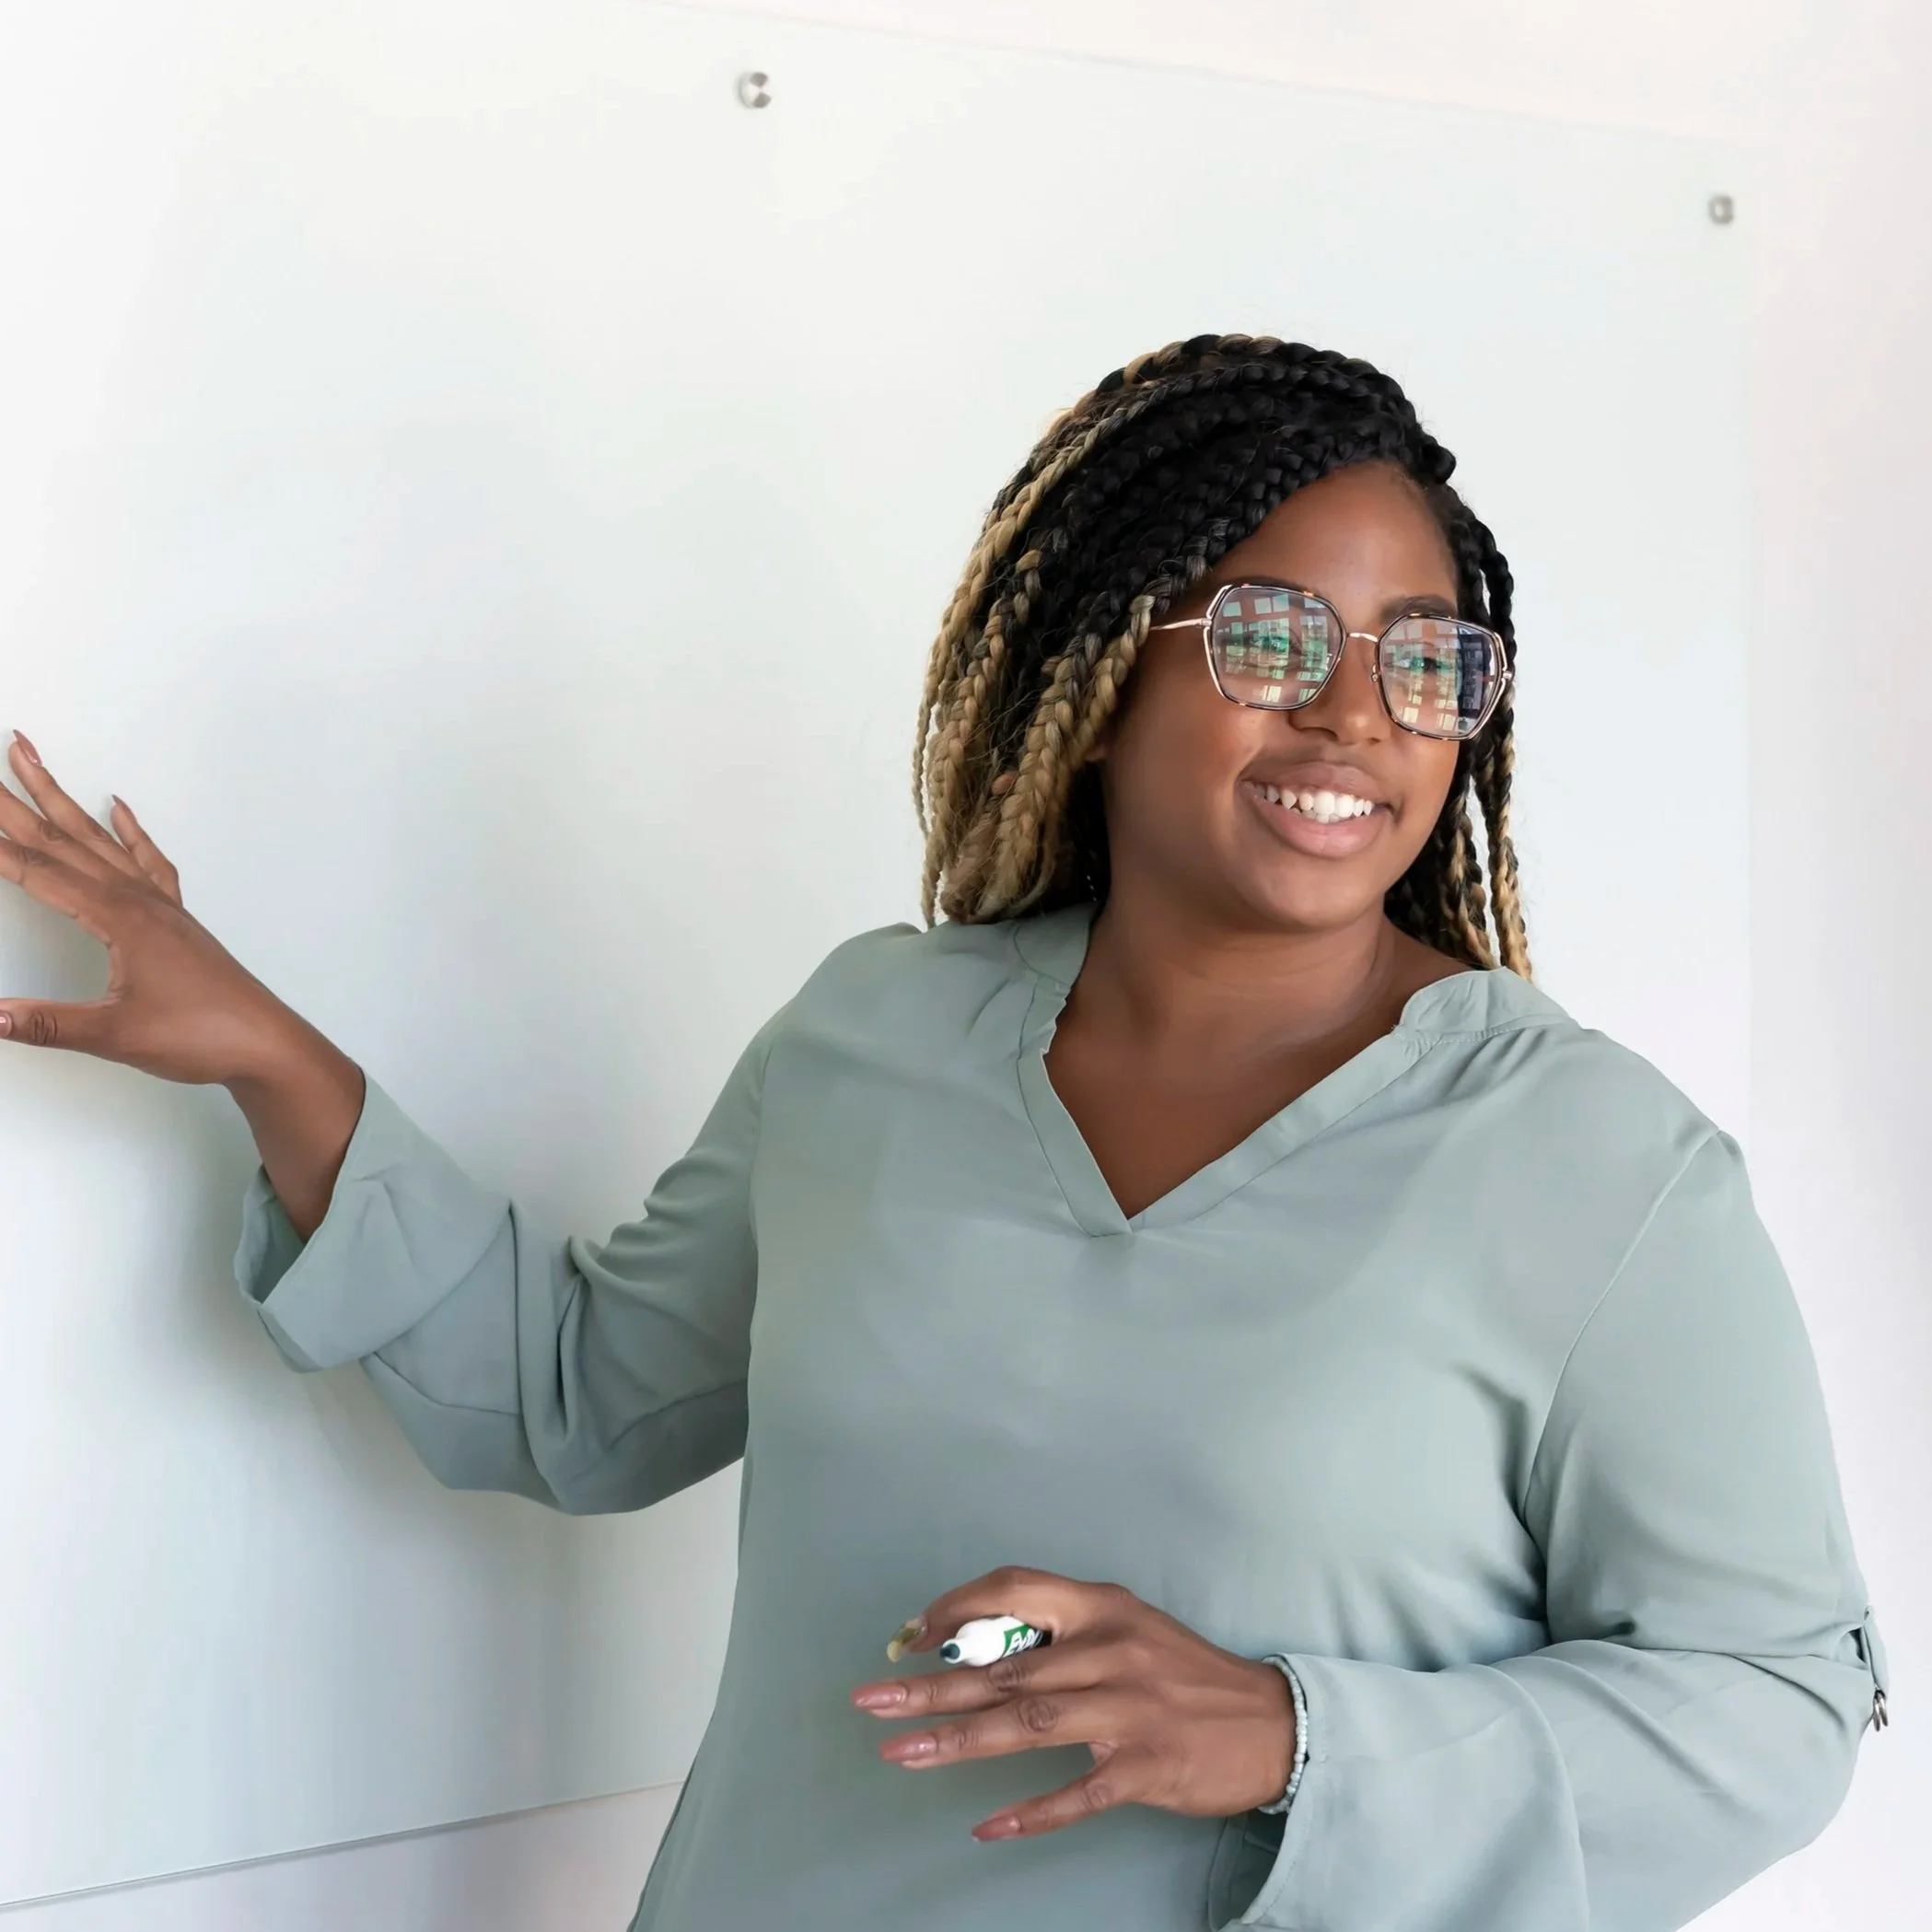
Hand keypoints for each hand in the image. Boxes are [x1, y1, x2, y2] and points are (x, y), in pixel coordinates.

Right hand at [0, 733, 363, 1231]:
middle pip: (63, 840)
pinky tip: (118, 806)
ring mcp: (160, 904)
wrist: (265, 1042)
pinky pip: (148, 859)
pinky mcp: (177, 917)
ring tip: (31, 757)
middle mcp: (138, 899)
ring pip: (99, 840)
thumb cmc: (199, 1037)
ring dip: (61, 799)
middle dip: (17, 800)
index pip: (40, 872)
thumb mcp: (115, 1034)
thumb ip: (47, 1023)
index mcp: (119, 918)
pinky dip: (129, 829)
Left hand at [850, 1565, 1295, 1841]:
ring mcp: (1128, 1711)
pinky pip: (1076, 1794)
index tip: (911, 1637)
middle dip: (931, 1685)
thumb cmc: (1184, 1673)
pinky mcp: (1145, 1768)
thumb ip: (1061, 1634)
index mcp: (1102, 1607)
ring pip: (1026, 1723)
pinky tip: (988, 1826)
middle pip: (1005, 1668)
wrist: (1272, 1722)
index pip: (1015, 1591)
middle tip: (872, 1700)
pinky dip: (1030, 1812)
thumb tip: (976, 1647)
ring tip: (901, 1753)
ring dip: (957, 1741)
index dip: (957, 1611)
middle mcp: (1110, 1650)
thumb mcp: (1126, 1628)